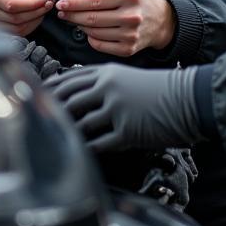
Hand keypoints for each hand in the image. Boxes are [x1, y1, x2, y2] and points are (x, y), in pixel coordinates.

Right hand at [0, 0, 53, 36]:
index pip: (11, 4)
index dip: (31, 4)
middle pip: (15, 18)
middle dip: (36, 12)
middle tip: (48, 3)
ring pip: (17, 28)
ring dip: (34, 20)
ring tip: (42, 8)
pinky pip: (17, 33)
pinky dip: (30, 25)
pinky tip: (35, 15)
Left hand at [46, 64, 204, 152]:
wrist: (187, 99)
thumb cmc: (157, 89)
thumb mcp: (127, 77)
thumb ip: (103, 82)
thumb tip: (78, 93)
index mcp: (107, 73)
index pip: (70, 80)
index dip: (51, 90)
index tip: (39, 96)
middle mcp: (108, 88)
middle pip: (70, 100)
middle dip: (54, 111)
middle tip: (40, 120)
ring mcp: (117, 110)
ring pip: (82, 122)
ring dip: (69, 132)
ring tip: (57, 139)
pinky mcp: (127, 132)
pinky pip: (99, 143)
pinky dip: (86, 148)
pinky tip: (79, 152)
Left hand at [56, 0, 175, 55]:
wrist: (160, 21)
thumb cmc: (136, 0)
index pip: (94, 0)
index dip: (74, 2)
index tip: (61, 2)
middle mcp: (131, 16)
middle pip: (92, 18)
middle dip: (72, 14)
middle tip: (62, 11)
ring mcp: (130, 35)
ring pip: (93, 32)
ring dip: (80, 25)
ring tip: (76, 19)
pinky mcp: (128, 49)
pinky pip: (99, 45)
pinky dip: (90, 37)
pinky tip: (90, 30)